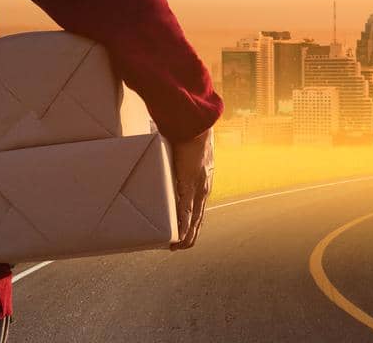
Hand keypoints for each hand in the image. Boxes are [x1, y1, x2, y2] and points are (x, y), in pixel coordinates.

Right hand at [168, 129, 212, 249]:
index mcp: (203, 184)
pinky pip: (186, 211)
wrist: (196, 125)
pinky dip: (182, 225)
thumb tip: (168, 165)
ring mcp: (198, 189)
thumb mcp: (188, 158)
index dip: (191, 227)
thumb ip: (181, 166)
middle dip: (188, 237)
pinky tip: (178, 236)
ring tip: (175, 247)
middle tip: (176, 247)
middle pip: (198, 221)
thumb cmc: (189, 137)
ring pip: (193, 221)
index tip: (182, 237)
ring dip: (184, 235)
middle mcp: (204, 189)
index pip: (198, 212)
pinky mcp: (190, 185)